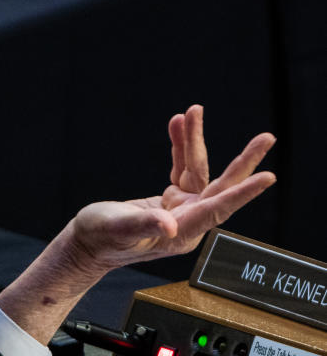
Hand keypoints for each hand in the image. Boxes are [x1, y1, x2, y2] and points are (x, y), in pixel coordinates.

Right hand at [68, 104, 274, 272]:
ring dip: (193, 140)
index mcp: (181, 233)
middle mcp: (188, 220)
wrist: (87, 243)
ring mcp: (182, 208)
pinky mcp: (172, 199)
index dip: (243, 193)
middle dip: (242, 160)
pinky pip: (182, 167)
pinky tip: (178, 124)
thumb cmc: (99, 239)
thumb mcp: (117, 229)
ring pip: (197, 169)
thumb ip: (143, 225)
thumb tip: (168, 225)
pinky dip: (180, 146)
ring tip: (192, 111)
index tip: (268, 177)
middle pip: (220, 186)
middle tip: (267, 138)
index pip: (218, 209)